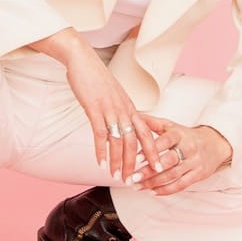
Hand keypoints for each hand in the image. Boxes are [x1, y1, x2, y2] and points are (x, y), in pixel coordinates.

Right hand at [62, 45, 161, 181]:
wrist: (83, 59)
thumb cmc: (96, 77)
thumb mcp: (114, 95)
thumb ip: (119, 110)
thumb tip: (121, 125)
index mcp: (130, 107)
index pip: (146, 133)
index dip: (152, 151)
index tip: (158, 167)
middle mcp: (124, 110)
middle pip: (134, 142)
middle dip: (135, 164)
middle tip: (134, 181)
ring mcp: (110, 109)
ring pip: (118, 141)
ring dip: (117, 161)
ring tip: (116, 176)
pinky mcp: (94, 108)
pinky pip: (100, 133)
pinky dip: (100, 150)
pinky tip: (100, 162)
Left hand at [129, 117, 232, 195]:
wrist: (215, 144)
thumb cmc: (186, 135)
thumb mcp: (170, 126)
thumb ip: (151, 123)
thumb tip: (133, 115)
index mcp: (180, 134)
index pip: (165, 141)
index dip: (151, 149)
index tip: (135, 158)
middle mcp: (189, 147)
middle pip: (169, 161)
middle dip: (149, 171)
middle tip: (133, 177)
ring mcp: (195, 162)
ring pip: (173, 175)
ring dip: (154, 183)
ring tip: (138, 186)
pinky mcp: (199, 174)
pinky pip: (182, 184)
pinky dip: (167, 190)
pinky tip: (153, 192)